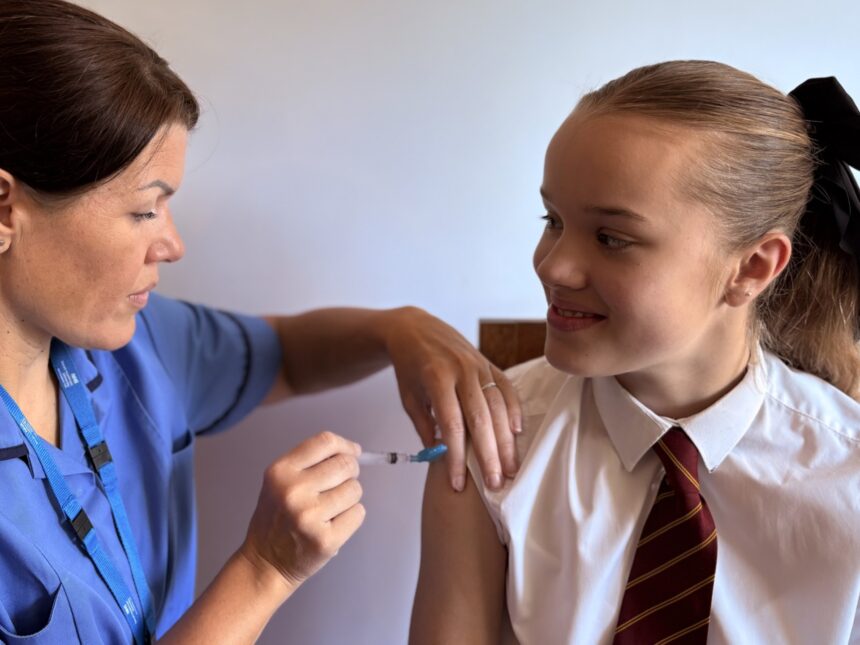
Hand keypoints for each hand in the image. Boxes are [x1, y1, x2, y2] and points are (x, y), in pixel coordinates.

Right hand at [239, 431, 364, 591]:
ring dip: (349, 498)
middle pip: (345, 465)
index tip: (353, 452)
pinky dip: (351, 517)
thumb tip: (354, 451)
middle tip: (337, 487)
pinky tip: (333, 524)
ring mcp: (309, 516)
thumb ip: (311, 463)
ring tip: (330, 509)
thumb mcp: (280, 482)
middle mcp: (293, 491)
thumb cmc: (276, 518)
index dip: (345, 445)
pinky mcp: (326, 540)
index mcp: (281, 471)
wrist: (264, 563)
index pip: (325, 442)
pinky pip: (358, 513)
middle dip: (349, 473)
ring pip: (355, 490)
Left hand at [383, 307, 522, 491]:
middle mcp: (461, 370)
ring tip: (510, 468)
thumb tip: (441, 456)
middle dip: (489, 455)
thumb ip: (425, 426)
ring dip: (506, 440)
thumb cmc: (409, 366)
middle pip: (481, 419)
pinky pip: (507, 388)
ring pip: (498, 406)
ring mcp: (478, 365)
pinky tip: (517, 432)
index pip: (452, 425)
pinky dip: (514, 410)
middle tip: (495, 484)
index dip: (456, 457)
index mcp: (436, 378)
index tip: (458, 483)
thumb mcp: (408, 397)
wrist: (415, 328)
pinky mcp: (489, 363)